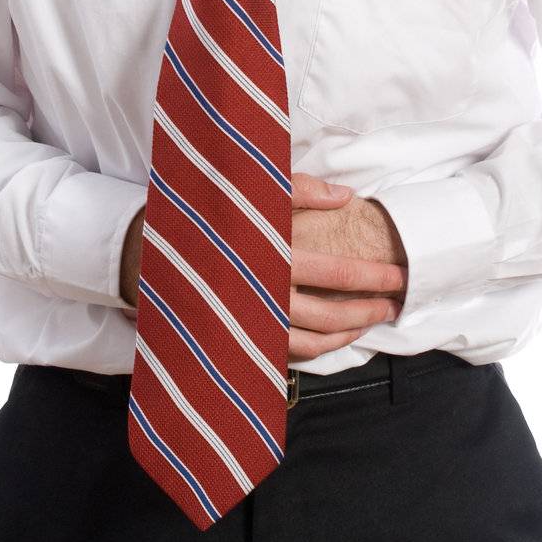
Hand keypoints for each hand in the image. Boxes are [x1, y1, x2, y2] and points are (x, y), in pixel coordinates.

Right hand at [117, 174, 408, 362]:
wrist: (143, 247)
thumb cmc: (203, 211)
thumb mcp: (248, 189)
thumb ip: (299, 189)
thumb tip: (346, 196)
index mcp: (270, 254)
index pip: (335, 271)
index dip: (371, 276)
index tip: (398, 275)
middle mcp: (262, 293)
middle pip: (329, 312)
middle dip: (367, 310)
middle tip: (394, 304)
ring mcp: (249, 321)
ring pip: (309, 340)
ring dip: (345, 335)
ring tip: (370, 323)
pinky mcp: (237, 335)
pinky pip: (283, 352)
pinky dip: (314, 350)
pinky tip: (332, 340)